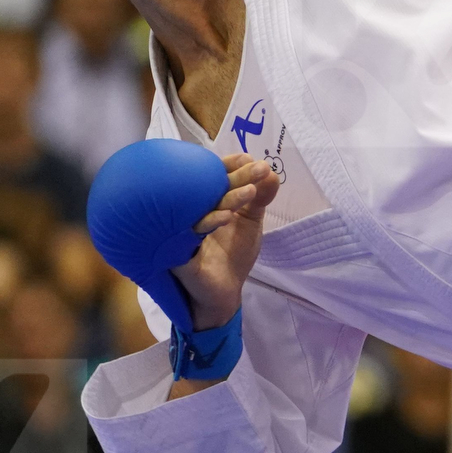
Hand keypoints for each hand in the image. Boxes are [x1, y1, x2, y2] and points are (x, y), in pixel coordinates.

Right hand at [170, 154, 277, 329]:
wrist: (224, 292)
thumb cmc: (233, 254)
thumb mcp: (251, 222)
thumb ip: (260, 197)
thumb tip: (271, 173)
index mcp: (207, 201)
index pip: (215, 176)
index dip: (231, 165)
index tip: (250, 159)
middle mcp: (192, 211)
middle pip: (211, 188)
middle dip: (236, 176)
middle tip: (258, 168)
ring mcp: (184, 230)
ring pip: (204, 208)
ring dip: (228, 197)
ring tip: (250, 190)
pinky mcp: (180, 251)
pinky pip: (192, 234)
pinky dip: (210, 222)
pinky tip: (228, 216)